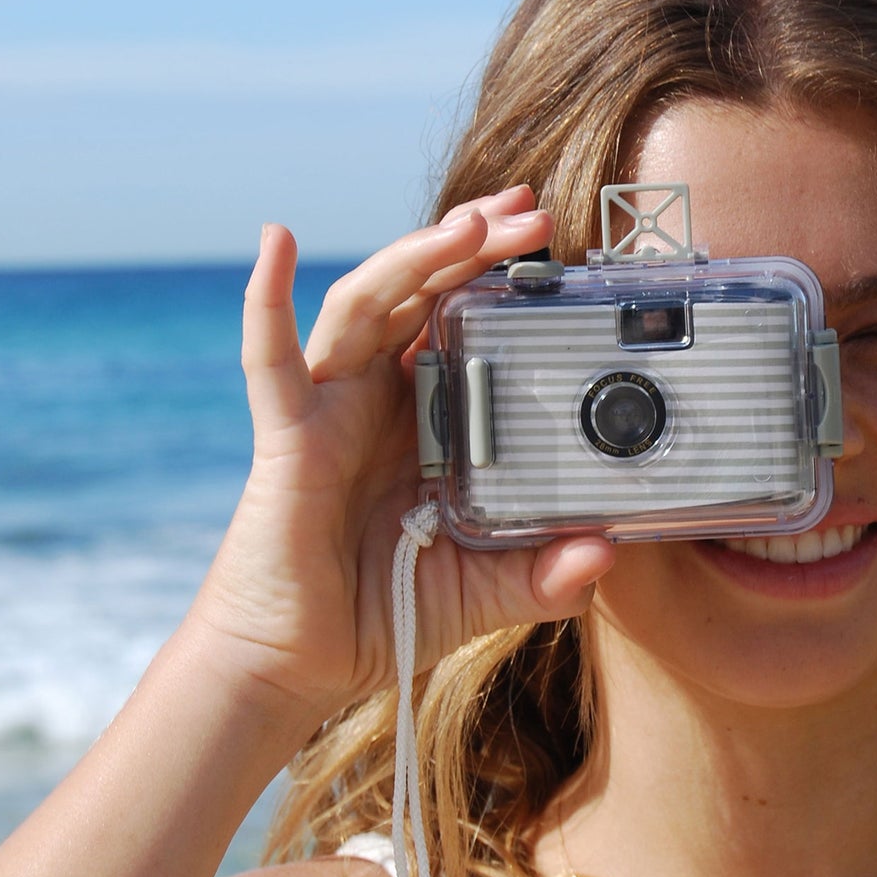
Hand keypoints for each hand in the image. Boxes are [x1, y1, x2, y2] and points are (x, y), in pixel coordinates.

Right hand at [188, 187, 614, 735]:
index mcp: (429, 421)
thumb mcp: (489, 589)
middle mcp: (381, 400)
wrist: (304, 663)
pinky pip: (270, 360)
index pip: (466, 326)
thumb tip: (609, 551)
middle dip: (473, 246)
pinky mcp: (287, 437)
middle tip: (531, 212)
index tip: (555, 249)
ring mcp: (330, 409)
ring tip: (470, 224)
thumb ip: (547, 575)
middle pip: (423, 295)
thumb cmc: (388, 611)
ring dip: (413, 256)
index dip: (502, 282)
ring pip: (367, 305)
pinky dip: (267, 300)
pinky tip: (277, 243)